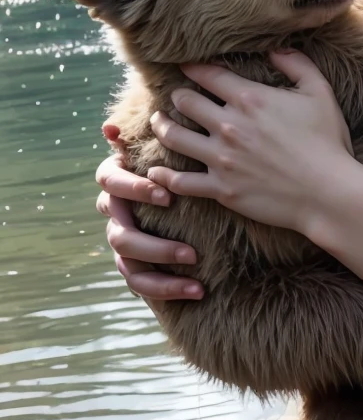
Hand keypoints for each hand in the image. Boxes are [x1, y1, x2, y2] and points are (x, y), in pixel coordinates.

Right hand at [95, 148, 202, 305]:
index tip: (167, 195)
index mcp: (114, 179)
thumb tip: (109, 128)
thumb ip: (141, 135)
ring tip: (195, 281)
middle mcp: (114, 211)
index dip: (135, 188)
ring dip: (162, 275)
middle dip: (155, 245)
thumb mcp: (160, 143)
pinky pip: (140, 282)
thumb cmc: (167, 154)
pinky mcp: (135, 261)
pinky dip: (166, 289)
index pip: (111, 183)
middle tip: (190, 252)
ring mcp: (122, 239)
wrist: (179, 186)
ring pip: (128, 264)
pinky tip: (196, 291)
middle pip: (119, 235)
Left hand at [147, 51, 355, 234]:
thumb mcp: (319, 91)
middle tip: (175, 95)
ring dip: (163, 126)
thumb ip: (296, 63)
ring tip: (160, 122)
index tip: (186, 65)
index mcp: (249, 99)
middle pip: (186, 103)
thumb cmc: (327, 140)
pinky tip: (157, 171)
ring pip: (176, 137)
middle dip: (178, 96)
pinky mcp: (221, 189)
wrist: (326, 191)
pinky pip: (182, 182)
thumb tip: (275, 48)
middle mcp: (228, 126)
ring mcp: (221, 159)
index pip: (209, 76)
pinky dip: (165, 176)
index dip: (193, 67)